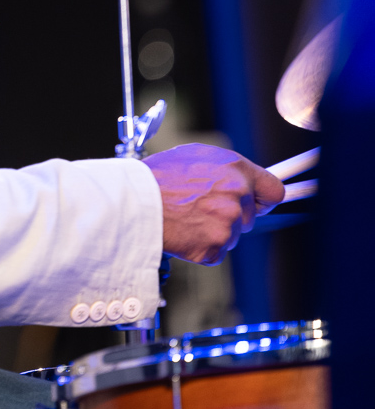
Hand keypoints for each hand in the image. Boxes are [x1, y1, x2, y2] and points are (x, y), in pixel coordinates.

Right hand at [144, 143, 285, 264]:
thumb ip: (226, 169)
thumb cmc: (159, 177)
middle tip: (201, 210)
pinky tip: (184, 233)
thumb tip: (244, 180)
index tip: (258, 205)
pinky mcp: (215, 247)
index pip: (274, 191)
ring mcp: (228, 223)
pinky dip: (201, 247)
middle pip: (249, 217)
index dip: (264, 200)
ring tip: (187, 218)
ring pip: (231, 235)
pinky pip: (216, 252)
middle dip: (230, 216)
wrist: (135, 202)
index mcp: (236, 169)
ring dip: (213, 231)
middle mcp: (237, 195)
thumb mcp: (196, 156)